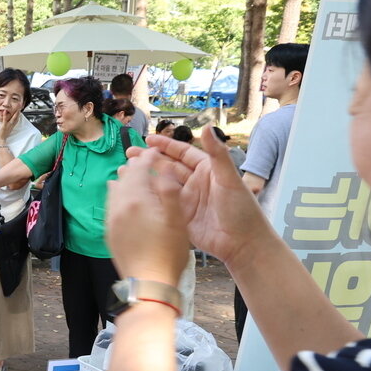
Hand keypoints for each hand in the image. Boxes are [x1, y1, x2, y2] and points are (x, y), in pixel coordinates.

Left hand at [106, 148, 191, 285]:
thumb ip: (169, 191)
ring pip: (114, 191)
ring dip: (124, 179)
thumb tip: (163, 169)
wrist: (148, 283)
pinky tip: (117, 192)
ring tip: (132, 171)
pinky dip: (115, 193)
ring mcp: (111, 220)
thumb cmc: (168, 253)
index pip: (139, 169)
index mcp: (136, 200)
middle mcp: (119, 207)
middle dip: (135, 165)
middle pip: (125, 178)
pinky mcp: (109, 232)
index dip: (149, 157)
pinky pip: (109, 205)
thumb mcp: (177, 219)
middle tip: (145, 158)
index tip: (156, 150)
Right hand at [133, 126, 271, 267]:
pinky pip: (162, 204)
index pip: (183, 153)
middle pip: (168, 167)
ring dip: (146, 177)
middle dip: (150, 159)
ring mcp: (187, 200)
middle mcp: (195, 183)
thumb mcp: (229, 178)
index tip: (148, 139)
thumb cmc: (243, 210)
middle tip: (130, 154)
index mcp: (207, 170)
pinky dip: (149, 198)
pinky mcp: (180, 217)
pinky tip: (135, 193)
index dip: (166, 146)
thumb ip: (217, 153)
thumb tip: (207, 127)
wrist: (243, 243)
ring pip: (162, 185)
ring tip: (127, 171)